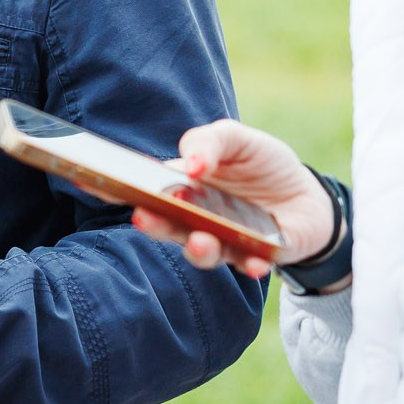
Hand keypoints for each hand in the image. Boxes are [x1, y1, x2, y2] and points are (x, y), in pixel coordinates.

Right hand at [128, 119, 334, 280]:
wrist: (309, 195)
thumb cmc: (263, 164)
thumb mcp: (238, 139)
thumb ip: (209, 142)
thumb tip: (190, 165)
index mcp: (181, 189)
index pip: (143, 190)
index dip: (115, 188)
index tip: (94, 183)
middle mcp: (195, 221)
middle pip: (167, 226)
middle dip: (154, 225)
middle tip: (144, 218)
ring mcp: (224, 242)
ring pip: (203, 252)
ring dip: (199, 250)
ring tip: (199, 241)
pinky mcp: (257, 257)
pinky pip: (250, 264)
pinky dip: (251, 264)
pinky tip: (255, 262)